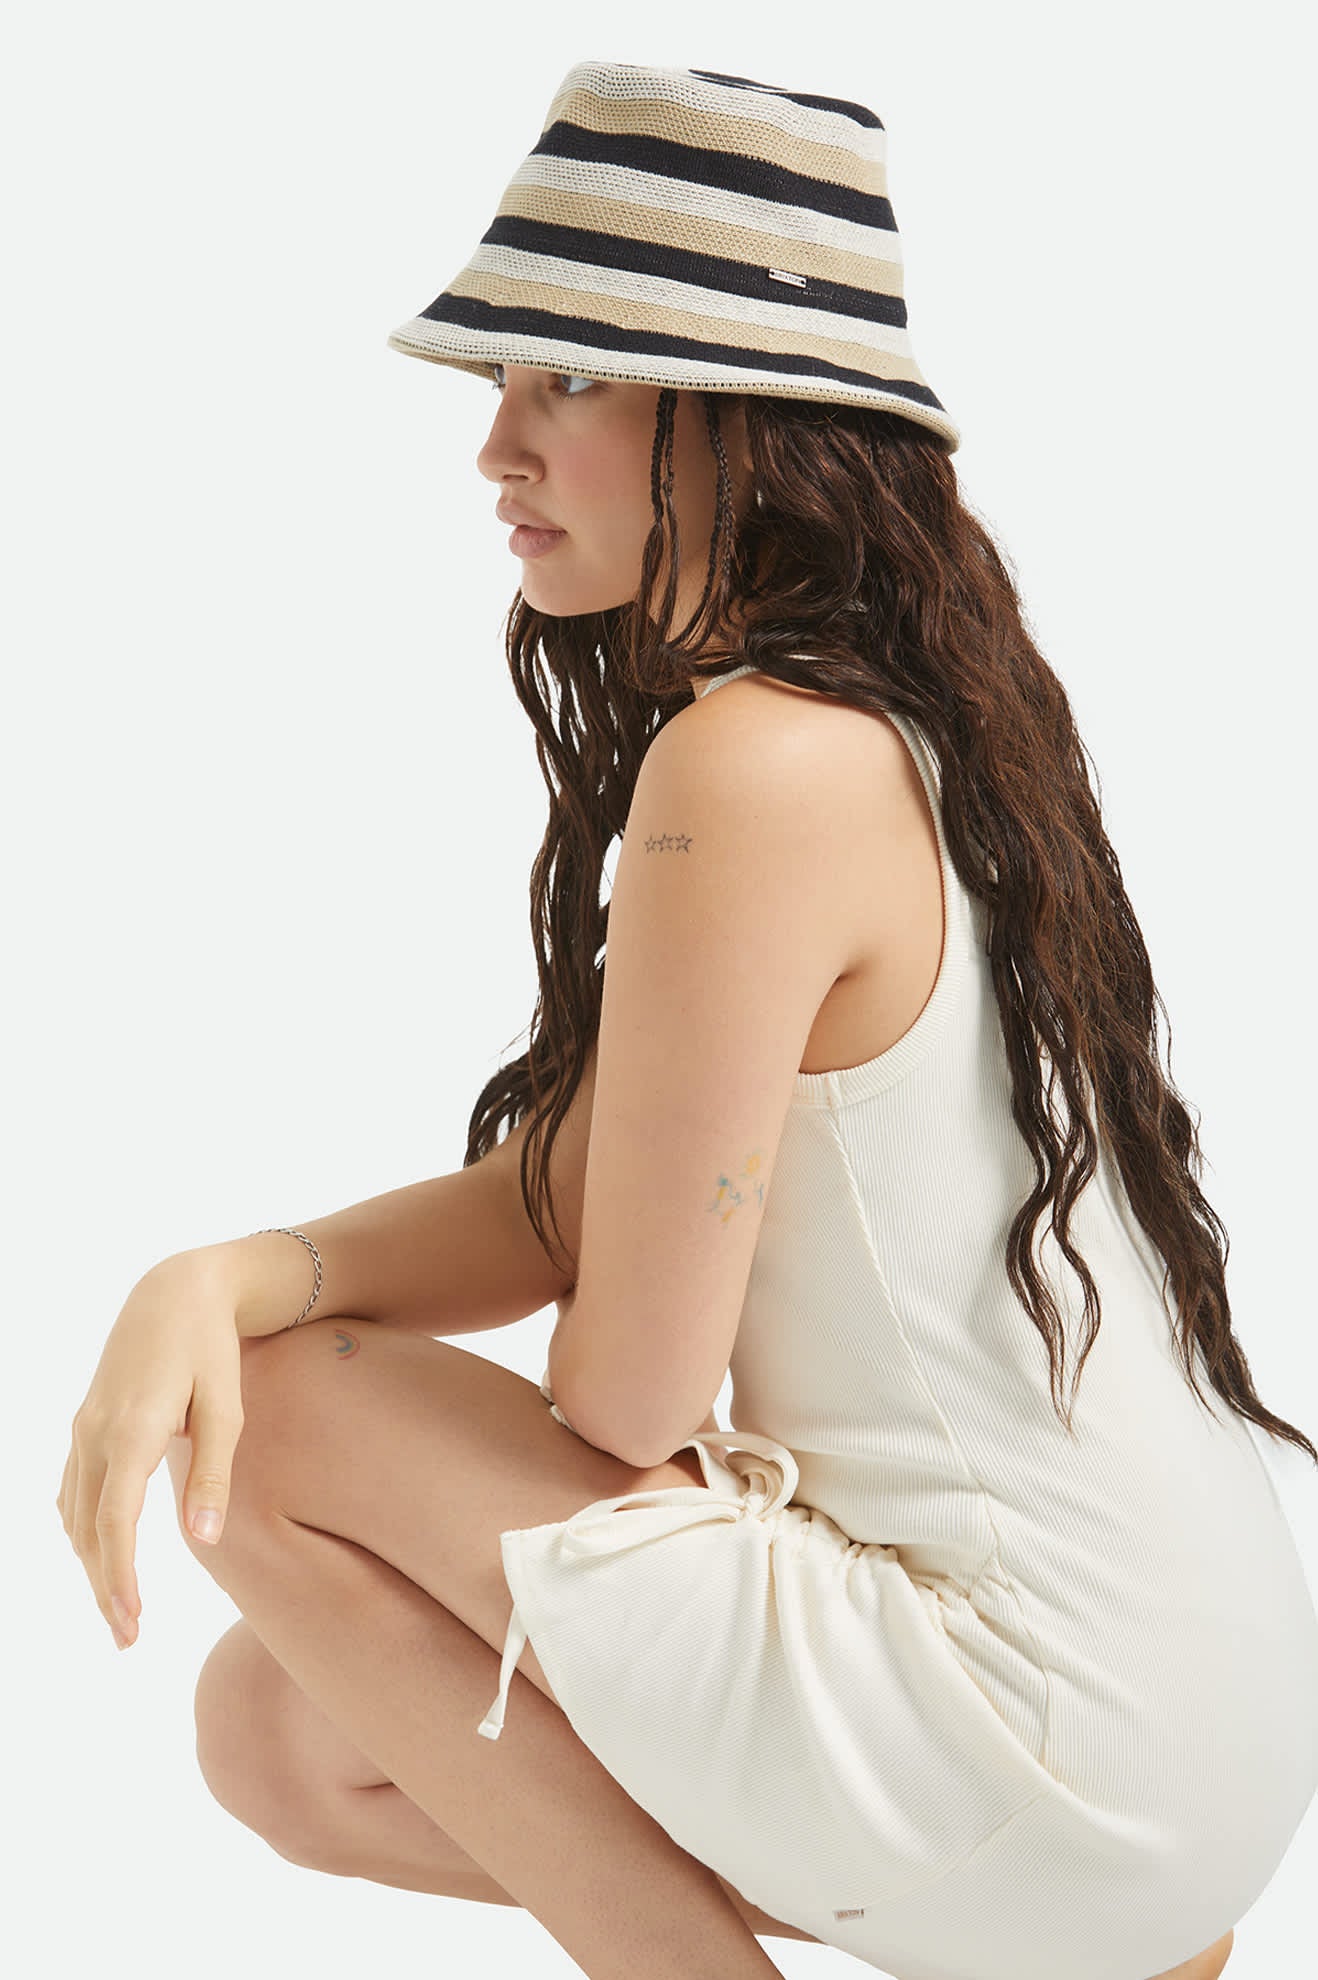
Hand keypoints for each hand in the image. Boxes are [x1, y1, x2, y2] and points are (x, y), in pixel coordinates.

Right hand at [56, 1249, 244, 1651]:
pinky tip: (97, 1552)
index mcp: (131, 1429)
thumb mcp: (226, 1406)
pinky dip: (82, 1529)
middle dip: (105, 1586)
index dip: (119, 1576)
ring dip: (92, 1563)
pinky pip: (72, 1489)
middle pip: (89, 1528)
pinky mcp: (85, 1422)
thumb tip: (203, 1539)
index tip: (130, 1621)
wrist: (177, 1289)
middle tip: (127, 1639)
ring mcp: (83, 1426)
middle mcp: (95, 1431)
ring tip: (119, 1609)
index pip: (115, 1521)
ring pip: (75, 1513)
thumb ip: (214, 1474)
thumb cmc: (211, 1346)